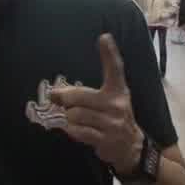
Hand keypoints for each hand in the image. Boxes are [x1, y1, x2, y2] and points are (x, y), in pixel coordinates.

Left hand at [47, 34, 142, 171]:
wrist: (130, 147)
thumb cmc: (113, 118)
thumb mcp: (109, 99)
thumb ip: (84, 93)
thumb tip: (54, 93)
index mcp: (118, 90)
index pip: (114, 69)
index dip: (109, 53)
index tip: (104, 37)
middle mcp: (117, 104)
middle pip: (80, 96)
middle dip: (64, 99)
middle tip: (57, 99)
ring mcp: (112, 123)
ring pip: (76, 115)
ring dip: (67, 117)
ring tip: (70, 118)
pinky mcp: (106, 139)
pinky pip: (79, 131)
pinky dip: (71, 130)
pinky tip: (73, 129)